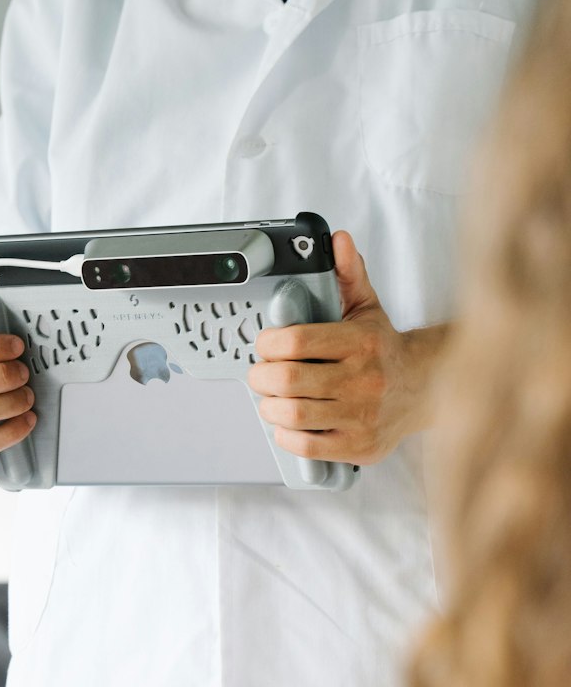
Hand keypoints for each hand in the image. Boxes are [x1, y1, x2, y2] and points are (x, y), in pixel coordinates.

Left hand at [247, 232, 449, 466]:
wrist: (426, 389)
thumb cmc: (385, 350)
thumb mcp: (367, 307)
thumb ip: (348, 274)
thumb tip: (337, 240)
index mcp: (361, 342)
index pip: (296, 340)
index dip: (268, 343)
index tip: (266, 344)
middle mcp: (363, 380)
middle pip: (288, 379)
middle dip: (261, 376)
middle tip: (260, 374)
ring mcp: (362, 416)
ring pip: (292, 414)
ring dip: (270, 406)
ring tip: (272, 398)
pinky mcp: (359, 446)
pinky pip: (306, 446)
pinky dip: (286, 435)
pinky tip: (289, 423)